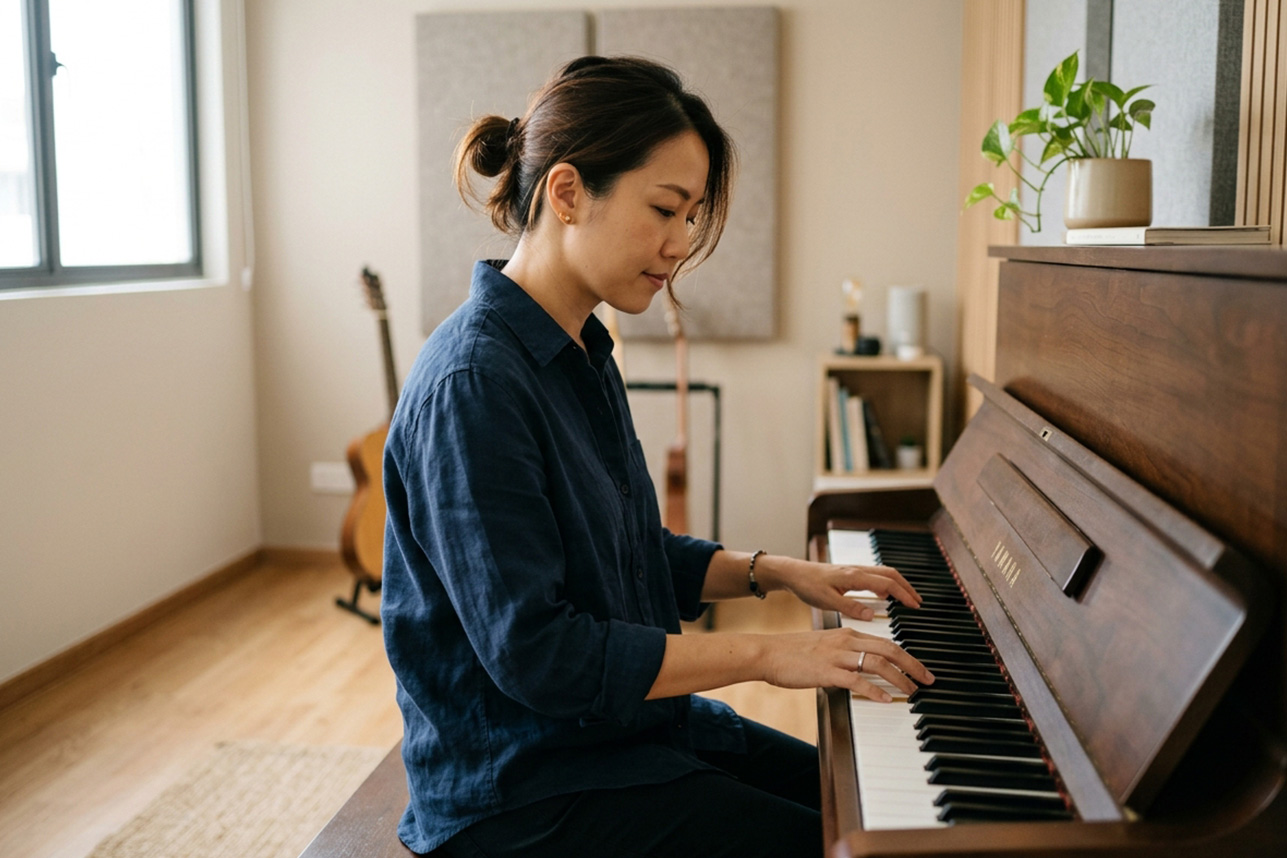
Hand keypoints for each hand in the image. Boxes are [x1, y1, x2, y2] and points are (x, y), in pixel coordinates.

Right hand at [760, 628, 934, 702]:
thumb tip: (861, 669)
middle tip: (928, 679)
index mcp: (847, 633)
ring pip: (878, 662)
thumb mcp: (824, 647)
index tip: (920, 669)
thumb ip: (844, 654)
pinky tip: (885, 699)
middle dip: (913, 665)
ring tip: (911, 691)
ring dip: (900, 678)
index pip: (886, 641)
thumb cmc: (791, 652)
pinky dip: (874, 690)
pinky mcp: (826, 671)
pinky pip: (856, 680)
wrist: (767, 652)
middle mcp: (845, 641)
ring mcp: (836, 655)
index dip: (907, 656)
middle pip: (889, 648)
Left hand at [766, 556, 922, 621]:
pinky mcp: (850, 573)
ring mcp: (854, 570)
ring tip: (908, 598)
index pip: (887, 583)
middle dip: (907, 587)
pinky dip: (887, 583)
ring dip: (899, 584)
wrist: (793, 573)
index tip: (916, 606)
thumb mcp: (827, 601)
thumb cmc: (807, 586)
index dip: (903, 594)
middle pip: (890, 575)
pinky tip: (886, 595)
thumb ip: (850, 608)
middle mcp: (857, 570)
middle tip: (919, 602)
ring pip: (884, 573)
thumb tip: (873, 614)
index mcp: (854, 577)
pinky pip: (875, 575)